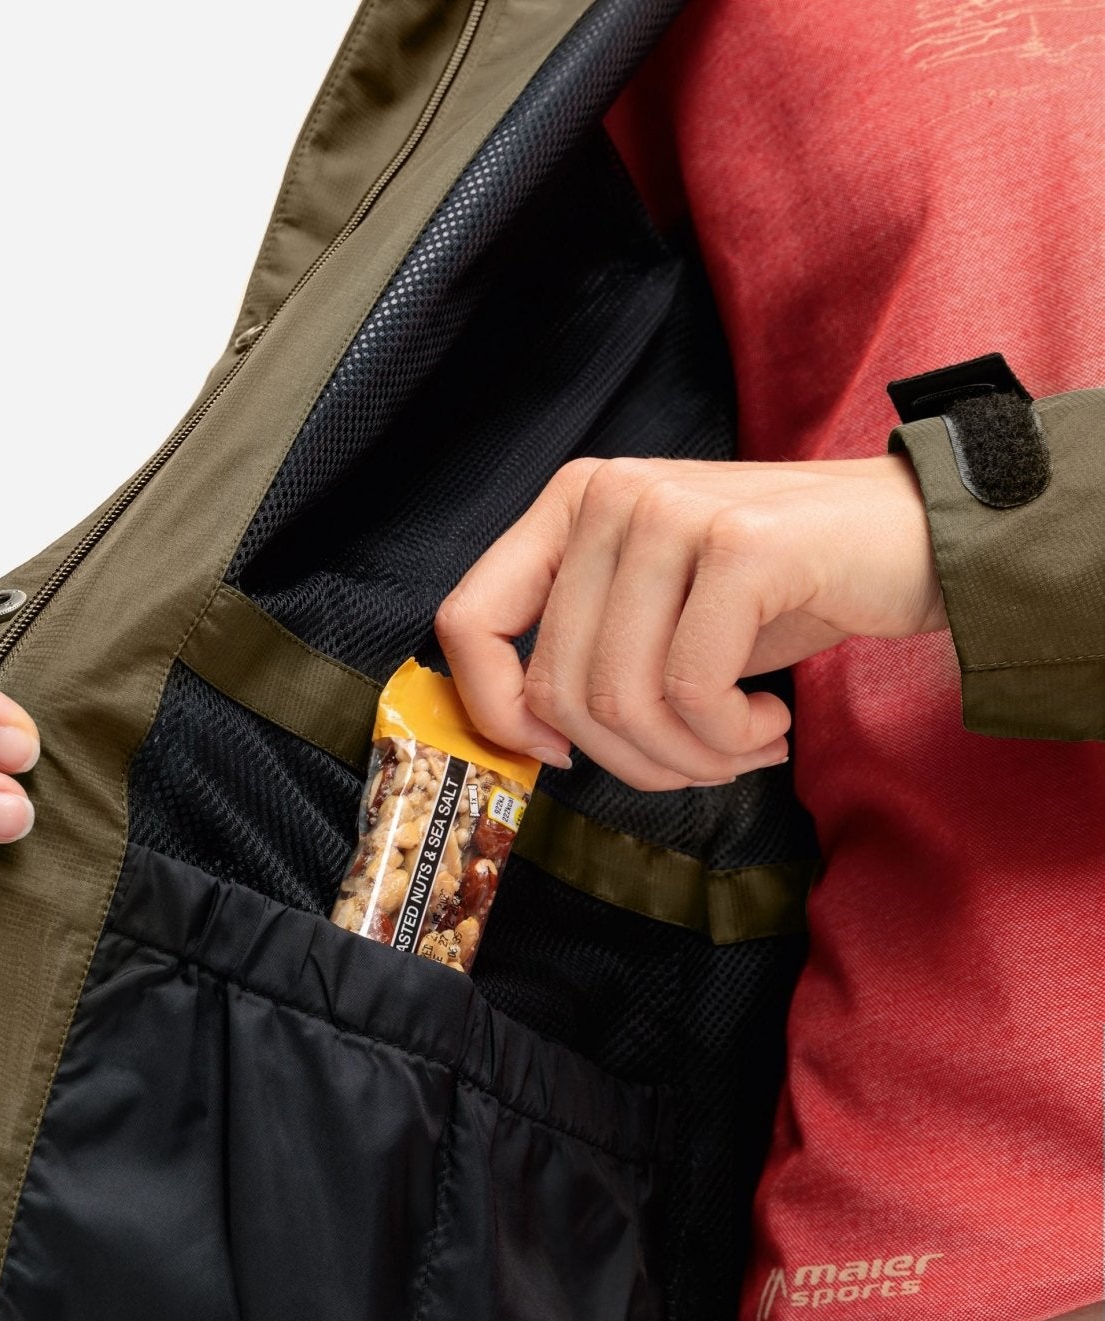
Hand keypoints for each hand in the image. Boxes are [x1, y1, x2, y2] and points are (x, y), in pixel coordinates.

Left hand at [435, 452, 946, 788]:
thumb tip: (526, 736)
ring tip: (740, 747)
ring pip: (622, 701)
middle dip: (632, 760)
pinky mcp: (739, 545)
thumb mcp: (661, 615)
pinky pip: (693, 693)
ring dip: (688, 759)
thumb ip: (585, 651)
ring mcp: (673, 511)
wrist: (912, 541)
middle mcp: (613, 495)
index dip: (498, 714)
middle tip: (702, 763)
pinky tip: (770, 724)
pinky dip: (731, 740)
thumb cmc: (782, 592)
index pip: (470, 621)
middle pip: (559, 689)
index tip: (560, 755)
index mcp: (575, 505)